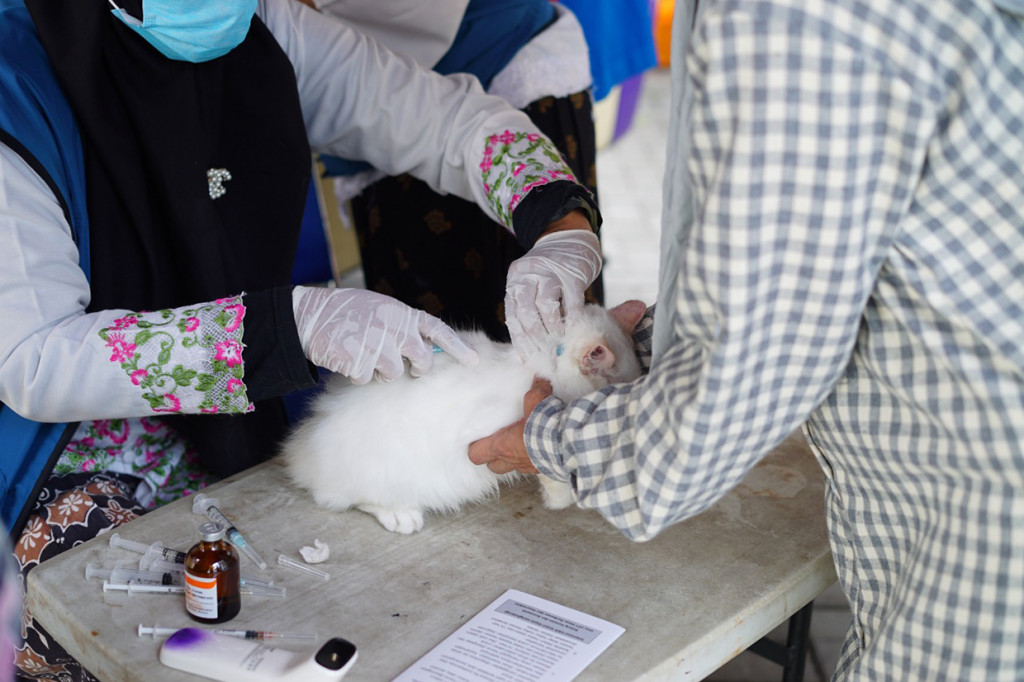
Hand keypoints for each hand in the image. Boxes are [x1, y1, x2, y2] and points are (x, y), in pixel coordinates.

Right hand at [292, 286, 477, 383]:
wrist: (311, 315)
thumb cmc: (348, 312)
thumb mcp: (381, 309)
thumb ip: (403, 325)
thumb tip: (424, 348)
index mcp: (402, 313)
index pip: (439, 331)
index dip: (458, 347)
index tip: (474, 360)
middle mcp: (395, 328)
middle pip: (421, 361)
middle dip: (416, 369)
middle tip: (407, 367)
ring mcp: (377, 344)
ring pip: (393, 374)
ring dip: (379, 371)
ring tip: (363, 352)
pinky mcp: (358, 360)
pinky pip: (366, 378)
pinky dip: (356, 374)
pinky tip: (346, 356)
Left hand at [468, 377, 552, 473]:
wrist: (568, 445)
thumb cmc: (545, 425)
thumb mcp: (536, 400)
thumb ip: (534, 391)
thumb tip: (538, 379)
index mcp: (502, 445)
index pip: (475, 454)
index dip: (476, 446)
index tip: (481, 436)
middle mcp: (512, 460)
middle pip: (492, 465)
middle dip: (493, 455)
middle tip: (500, 440)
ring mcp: (527, 467)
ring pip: (511, 467)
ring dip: (512, 458)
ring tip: (520, 442)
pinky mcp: (542, 469)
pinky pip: (531, 466)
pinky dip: (532, 458)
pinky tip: (540, 446)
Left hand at [504, 220, 601, 358]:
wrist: (570, 239)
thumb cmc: (549, 270)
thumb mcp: (531, 282)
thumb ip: (526, 308)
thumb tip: (526, 348)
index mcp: (515, 279)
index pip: (513, 314)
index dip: (519, 340)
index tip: (527, 357)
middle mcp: (529, 274)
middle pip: (527, 312)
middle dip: (535, 337)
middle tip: (545, 351)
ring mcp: (551, 273)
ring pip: (546, 307)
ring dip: (553, 328)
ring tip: (558, 337)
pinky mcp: (572, 275)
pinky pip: (572, 302)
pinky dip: (572, 318)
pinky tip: (572, 326)